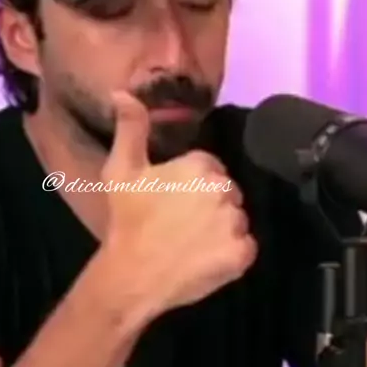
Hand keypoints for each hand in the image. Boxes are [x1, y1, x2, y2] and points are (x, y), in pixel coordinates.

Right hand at [101, 92, 257, 318]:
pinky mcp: (242, 254)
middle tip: (179, 223)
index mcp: (200, 166)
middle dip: (208, 204)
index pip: (208, 168)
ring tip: (190, 242)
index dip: (190, 184)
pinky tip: (204, 258)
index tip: (171, 201)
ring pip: (236, 219)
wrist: (131, 275)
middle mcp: (225, 190)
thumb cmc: (126, 221)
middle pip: (226, 192)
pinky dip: (231, 253)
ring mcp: (236, 223)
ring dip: (220, 228)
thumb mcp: (120, 170)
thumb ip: (130, 127)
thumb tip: (123, 92)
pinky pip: (245, 248)